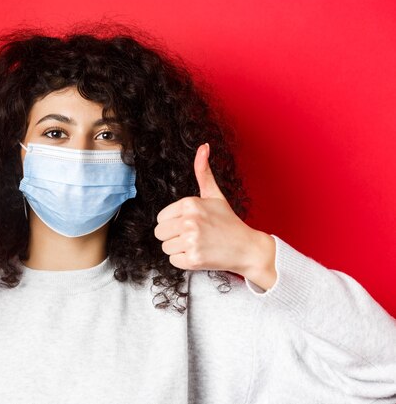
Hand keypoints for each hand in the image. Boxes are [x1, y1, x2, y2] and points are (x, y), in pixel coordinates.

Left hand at [153, 143, 276, 290]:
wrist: (247, 248)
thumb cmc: (228, 222)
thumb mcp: (214, 195)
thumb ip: (203, 172)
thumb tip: (203, 146)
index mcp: (190, 203)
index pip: (161, 218)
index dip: (173, 223)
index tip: (190, 224)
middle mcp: (189, 221)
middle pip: (159, 233)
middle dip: (173, 237)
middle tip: (193, 236)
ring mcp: (191, 240)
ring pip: (165, 248)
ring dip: (178, 249)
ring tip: (197, 244)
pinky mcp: (193, 259)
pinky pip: (173, 261)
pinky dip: (184, 261)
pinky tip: (199, 254)